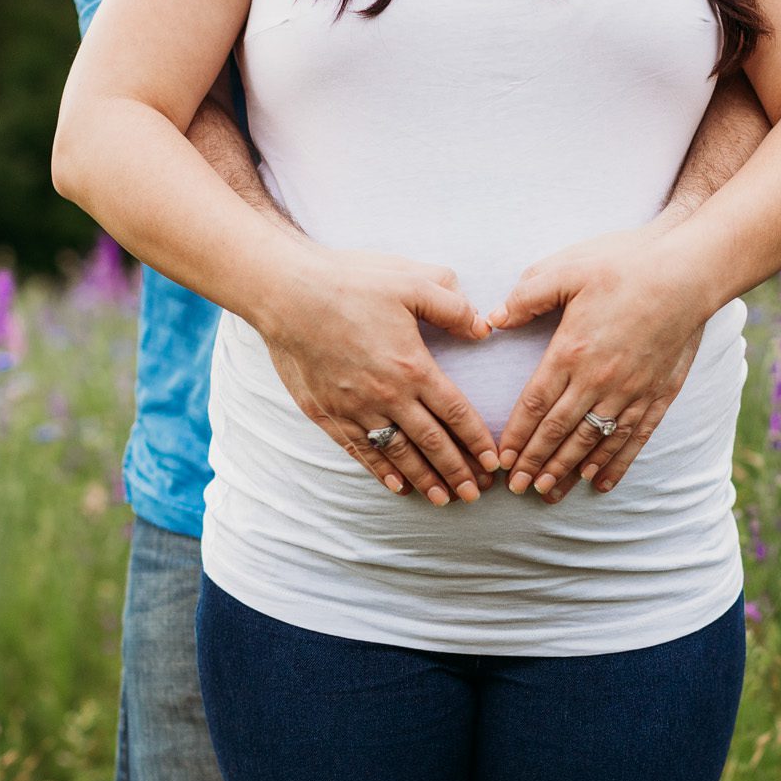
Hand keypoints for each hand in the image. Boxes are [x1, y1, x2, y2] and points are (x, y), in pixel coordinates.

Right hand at [254, 243, 499, 504]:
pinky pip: (360, 451)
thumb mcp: (412, 281)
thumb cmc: (351, 282)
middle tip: (476, 494)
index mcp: (413, 367)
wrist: (286, 294)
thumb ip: (453, 306)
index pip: (456, 413)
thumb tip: (483, 329)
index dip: (478, 440)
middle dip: (458, 471)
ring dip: (425, 479)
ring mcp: (355, 408)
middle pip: (432, 443)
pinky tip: (397, 487)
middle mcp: (387, 396)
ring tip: (444, 499)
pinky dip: (381, 472)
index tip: (493, 462)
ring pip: (399, 454)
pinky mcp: (327, 413)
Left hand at [487, 224, 718, 502]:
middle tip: (516, 488)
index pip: (536, 405)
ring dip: (568, 470)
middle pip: (560, 432)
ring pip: (593, 442)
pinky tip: (598, 483)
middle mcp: (600, 379)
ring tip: (548, 493)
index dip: (517, 436)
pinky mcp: (658, 394)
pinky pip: (633, 438)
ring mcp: (631, 391)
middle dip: (535, 463)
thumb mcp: (567, 268)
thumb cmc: (625, 264)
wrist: (689, 271)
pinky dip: (614, 463)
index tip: (501, 460)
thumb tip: (492, 318)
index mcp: (572, 351)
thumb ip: (527, 295)